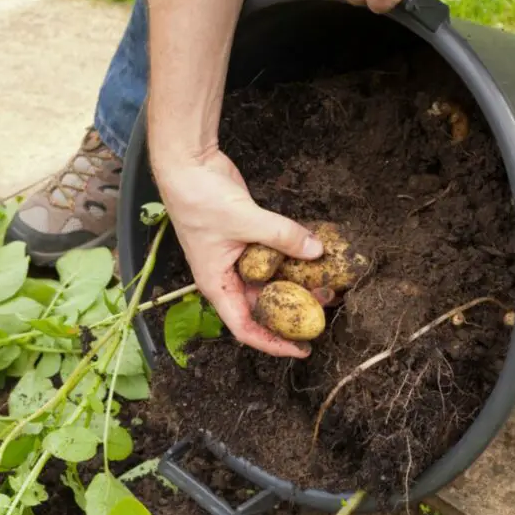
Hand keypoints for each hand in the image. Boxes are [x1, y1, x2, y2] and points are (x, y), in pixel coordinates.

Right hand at [153, 149, 329, 357]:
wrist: (188, 165)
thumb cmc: (199, 199)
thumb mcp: (245, 220)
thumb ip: (283, 236)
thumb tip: (316, 251)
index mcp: (218, 285)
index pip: (245, 328)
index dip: (273, 343)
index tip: (301, 349)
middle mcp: (228, 277)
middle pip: (263, 306)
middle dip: (293, 311)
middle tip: (325, 309)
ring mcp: (238, 259)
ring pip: (271, 281)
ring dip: (296, 284)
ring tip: (326, 285)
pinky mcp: (248, 239)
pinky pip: (273, 257)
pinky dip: (291, 258)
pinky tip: (313, 257)